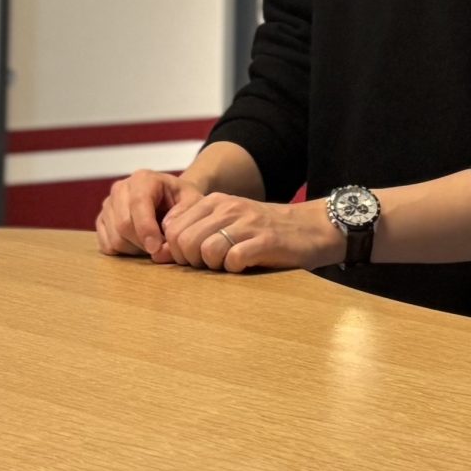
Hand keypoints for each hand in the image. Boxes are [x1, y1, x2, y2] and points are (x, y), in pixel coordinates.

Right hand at [96, 170, 188, 256]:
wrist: (169, 198)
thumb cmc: (181, 199)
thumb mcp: (192, 200)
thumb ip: (184, 213)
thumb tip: (164, 229)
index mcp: (143, 179)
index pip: (138, 204)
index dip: (146, 229)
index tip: (157, 248)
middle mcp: (120, 188)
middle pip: (123, 224)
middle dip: (143, 243)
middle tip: (161, 249)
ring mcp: (108, 204)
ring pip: (114, 238)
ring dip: (135, 249)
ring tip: (152, 244)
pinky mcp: (102, 220)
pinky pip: (106, 244)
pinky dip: (123, 252)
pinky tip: (138, 244)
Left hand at [159, 190, 344, 273]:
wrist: (311, 229)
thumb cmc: (263, 232)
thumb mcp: (227, 223)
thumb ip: (194, 232)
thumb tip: (159, 254)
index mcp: (214, 202)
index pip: (172, 227)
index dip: (175, 250)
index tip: (193, 258)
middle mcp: (228, 208)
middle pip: (184, 241)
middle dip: (191, 261)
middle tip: (211, 264)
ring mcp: (247, 223)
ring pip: (206, 251)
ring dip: (213, 266)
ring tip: (229, 264)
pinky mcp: (264, 241)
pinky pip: (233, 260)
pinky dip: (235, 268)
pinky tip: (245, 265)